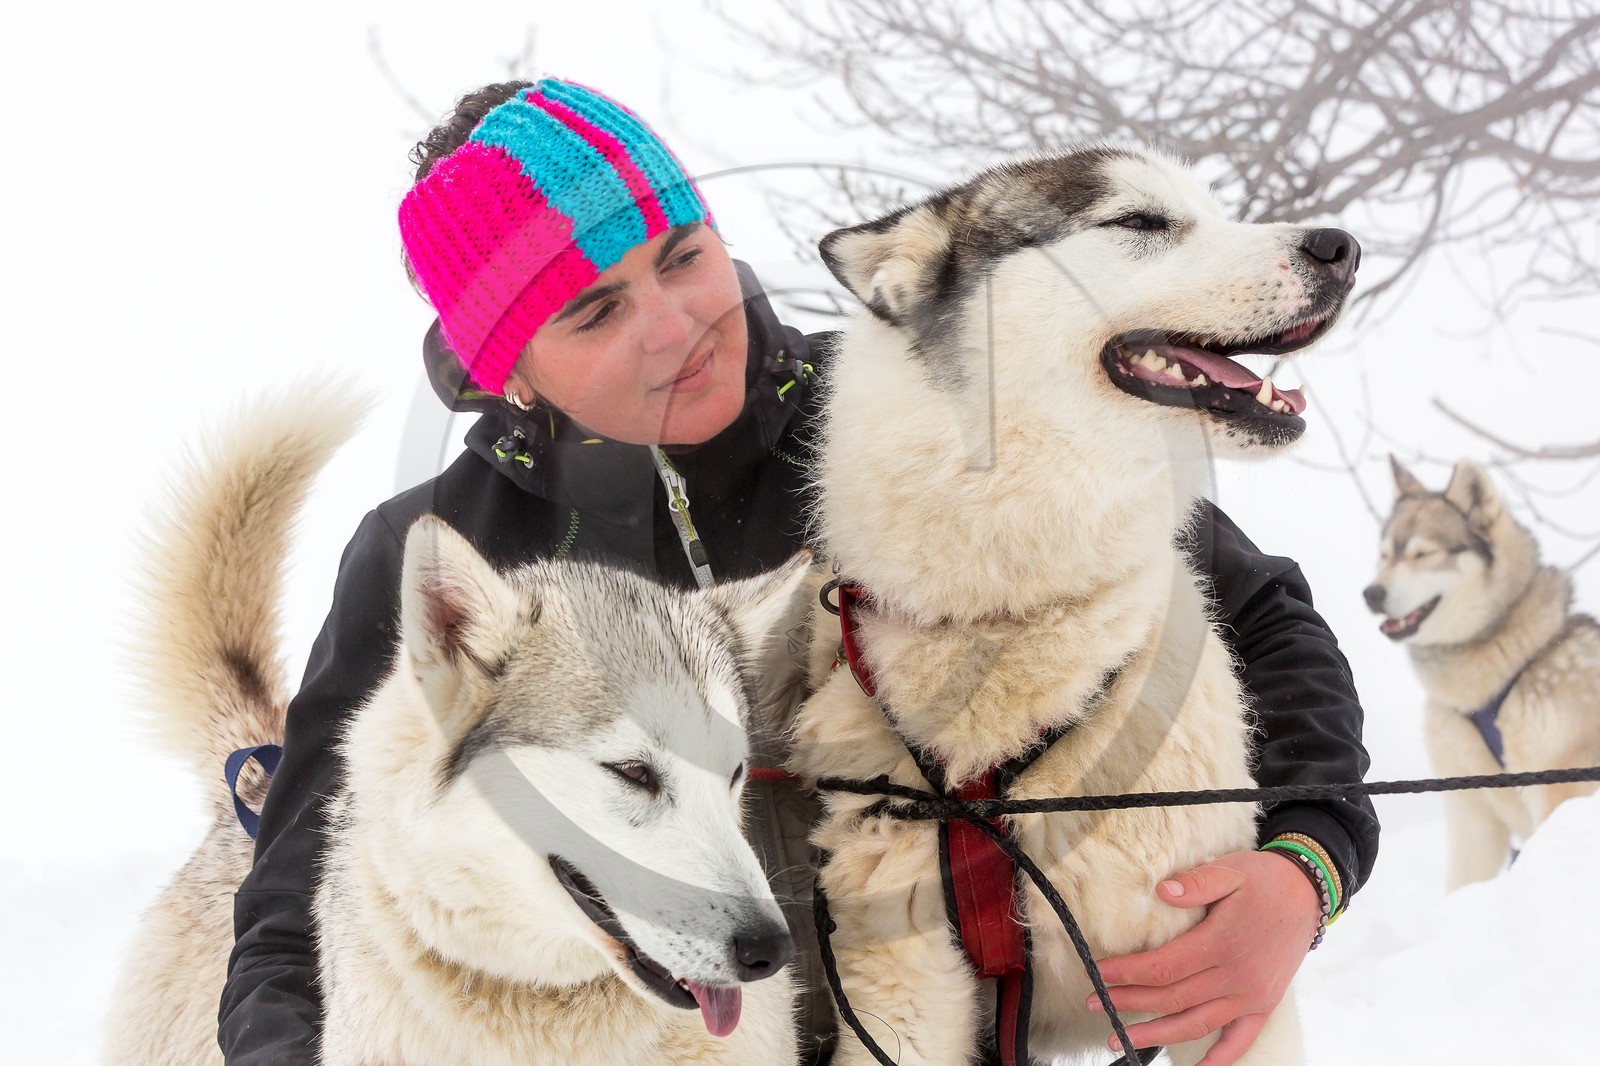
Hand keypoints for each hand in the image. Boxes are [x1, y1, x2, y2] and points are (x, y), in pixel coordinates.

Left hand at [1086, 849, 1318, 1064]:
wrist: (1307, 895)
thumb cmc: (1263, 881)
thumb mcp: (1230, 870)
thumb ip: (1196, 882)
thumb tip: (1162, 891)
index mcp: (1222, 942)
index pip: (1165, 966)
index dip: (1129, 973)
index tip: (1099, 974)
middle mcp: (1237, 976)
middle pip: (1174, 998)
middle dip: (1130, 1003)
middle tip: (1095, 1004)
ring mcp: (1252, 996)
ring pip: (1197, 1024)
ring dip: (1157, 1035)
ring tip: (1123, 1040)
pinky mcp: (1264, 1005)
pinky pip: (1241, 1040)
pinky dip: (1220, 1059)